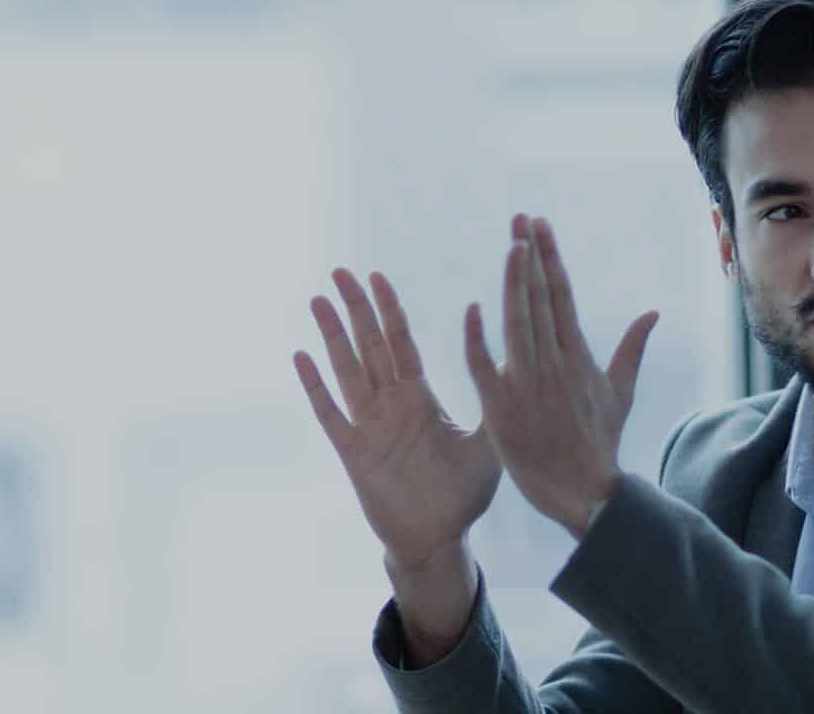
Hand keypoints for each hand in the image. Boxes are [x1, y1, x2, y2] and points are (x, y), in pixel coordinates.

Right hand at [294, 269, 500, 572]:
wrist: (439, 540)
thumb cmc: (463, 496)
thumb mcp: (487, 445)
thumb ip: (493, 407)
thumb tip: (510, 368)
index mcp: (420, 398)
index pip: (402, 343)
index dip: (390, 310)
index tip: (377, 277)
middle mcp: (391, 406)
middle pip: (370, 346)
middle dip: (356, 308)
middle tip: (340, 272)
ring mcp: (369, 427)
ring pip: (347, 371)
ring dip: (332, 336)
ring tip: (319, 300)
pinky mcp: (354, 453)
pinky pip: (332, 414)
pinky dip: (316, 386)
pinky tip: (302, 357)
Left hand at [465, 215, 658, 537]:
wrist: (583, 491)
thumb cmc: (598, 443)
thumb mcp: (620, 392)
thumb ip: (632, 348)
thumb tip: (652, 312)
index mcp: (576, 354)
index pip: (561, 294)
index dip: (549, 257)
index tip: (538, 225)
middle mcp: (553, 362)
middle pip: (539, 298)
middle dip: (529, 255)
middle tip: (519, 219)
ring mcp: (526, 383)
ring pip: (517, 322)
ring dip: (514, 282)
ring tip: (510, 246)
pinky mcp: (501, 407)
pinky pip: (484, 367)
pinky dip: (478, 339)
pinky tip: (473, 309)